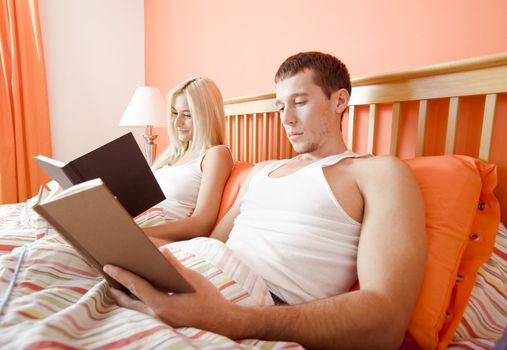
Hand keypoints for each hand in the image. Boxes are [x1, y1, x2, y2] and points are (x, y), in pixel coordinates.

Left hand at [103, 247, 238, 333]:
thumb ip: (175, 266)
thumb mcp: (193, 279)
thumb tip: (161, 252)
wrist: (223, 322)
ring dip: (126, 298)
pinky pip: (145, 312)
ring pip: (136, 309)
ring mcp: (161, 322)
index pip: (136, 287)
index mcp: (163, 305)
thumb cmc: (210, 300)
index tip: (109, 267)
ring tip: (117, 287)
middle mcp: (158, 316)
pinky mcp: (166, 323)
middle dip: (117, 289)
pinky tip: (138, 296)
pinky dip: (138, 303)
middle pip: (130, 302)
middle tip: (107, 277)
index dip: (121, 275)